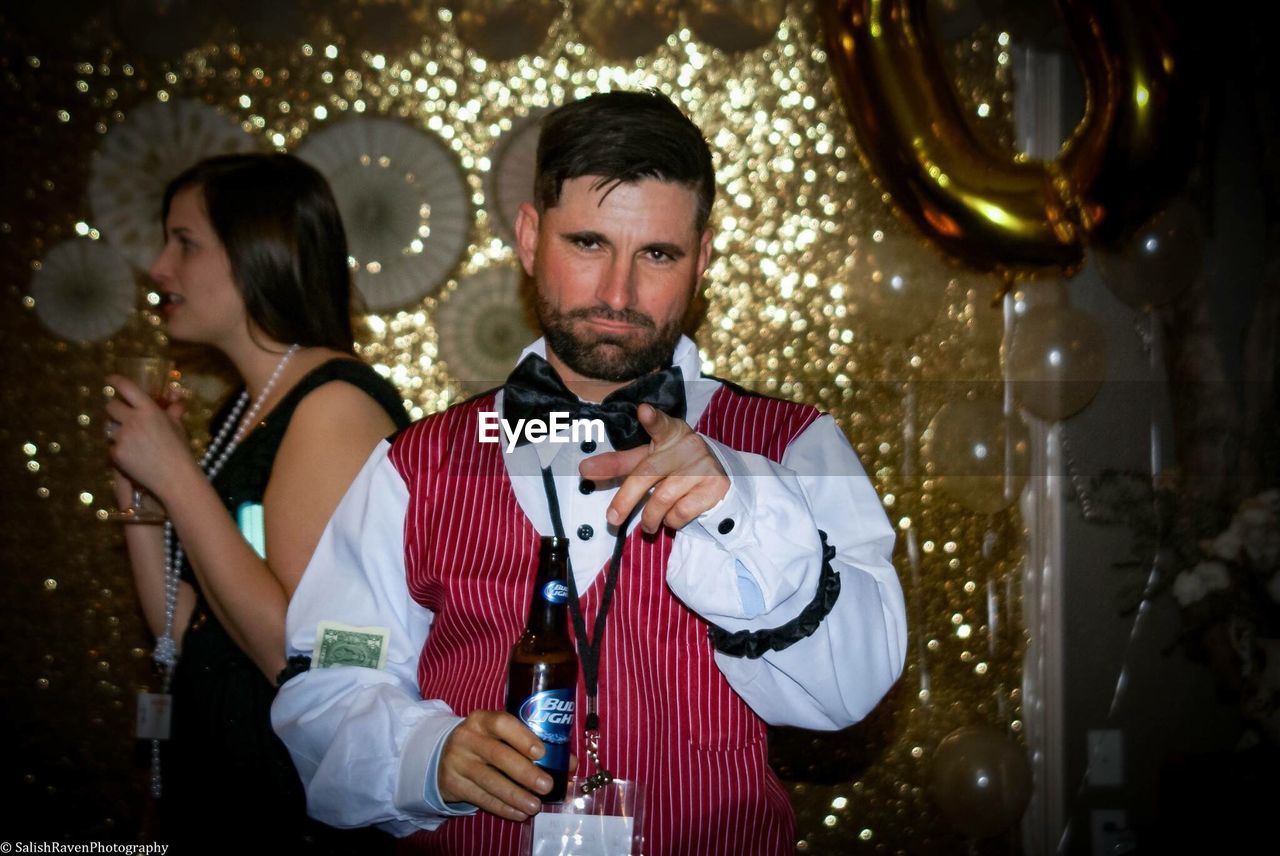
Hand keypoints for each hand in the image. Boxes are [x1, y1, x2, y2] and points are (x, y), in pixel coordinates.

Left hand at [104, 374, 190, 499]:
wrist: (175, 477)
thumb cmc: (180, 450)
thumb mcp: (178, 427)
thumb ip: (173, 412)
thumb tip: (177, 402)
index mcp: (149, 410)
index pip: (127, 388)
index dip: (116, 381)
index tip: (109, 379)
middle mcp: (132, 420)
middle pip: (111, 406)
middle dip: (115, 410)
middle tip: (122, 416)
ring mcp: (122, 437)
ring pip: (109, 428)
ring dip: (116, 430)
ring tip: (129, 440)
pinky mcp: (116, 453)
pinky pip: (112, 446)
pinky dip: (119, 449)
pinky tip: (131, 456)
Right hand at [437, 711, 551, 821]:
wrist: (443, 756)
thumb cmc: (484, 743)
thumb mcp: (501, 736)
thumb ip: (533, 744)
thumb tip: (570, 763)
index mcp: (482, 720)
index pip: (501, 723)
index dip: (522, 737)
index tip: (541, 752)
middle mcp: (467, 738)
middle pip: (498, 755)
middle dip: (525, 772)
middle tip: (546, 786)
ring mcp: (457, 761)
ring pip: (489, 780)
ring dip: (515, 795)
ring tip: (535, 806)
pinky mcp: (452, 784)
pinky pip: (480, 798)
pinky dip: (502, 807)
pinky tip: (519, 813)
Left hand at [580, 404, 728, 533]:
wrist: (714, 479)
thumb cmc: (672, 466)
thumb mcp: (649, 459)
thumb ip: (618, 464)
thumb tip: (584, 470)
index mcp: (670, 432)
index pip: (660, 424)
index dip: (652, 419)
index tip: (644, 411)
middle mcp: (688, 445)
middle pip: (648, 472)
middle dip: (625, 498)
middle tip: (611, 519)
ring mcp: (703, 466)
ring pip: (663, 498)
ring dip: (650, 517)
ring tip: (648, 524)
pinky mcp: (715, 487)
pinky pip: (682, 512)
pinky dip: (671, 521)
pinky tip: (673, 517)